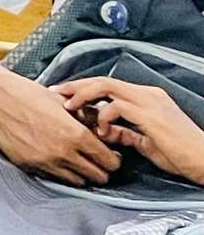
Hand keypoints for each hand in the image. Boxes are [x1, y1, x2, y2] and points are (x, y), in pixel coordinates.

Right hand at [0, 70, 121, 184]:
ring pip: (78, 182)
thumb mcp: (63, 101)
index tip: (110, 155)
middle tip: (97, 160)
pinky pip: (54, 178)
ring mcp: (45, 162)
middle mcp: (63, 153)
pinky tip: (56, 158)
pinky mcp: (29, 166)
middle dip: (101, 169)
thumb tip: (104, 128)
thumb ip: (87, 118)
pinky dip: (60, 172)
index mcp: (76, 135)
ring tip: (76, 160)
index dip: (114, 159)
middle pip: (98, 177)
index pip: (110, 162)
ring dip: (81, 173)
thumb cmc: (27, 93)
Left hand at [58, 77, 203, 181]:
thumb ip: (126, 133)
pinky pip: (116, 106)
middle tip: (55, 93)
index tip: (63, 98)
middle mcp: (146, 94)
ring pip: (106, 86)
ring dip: (83, 96)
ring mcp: (149, 102)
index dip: (83, 90)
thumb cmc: (179, 154)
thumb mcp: (145, 141)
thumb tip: (104, 132)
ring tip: (68, 107)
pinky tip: (100, 130)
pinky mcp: (150, 114)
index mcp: (146, 98)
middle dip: (75, 86)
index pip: (108, 86)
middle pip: (102, 80)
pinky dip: (103, 116)